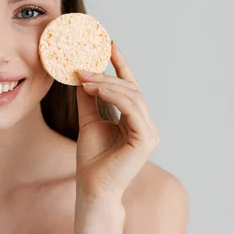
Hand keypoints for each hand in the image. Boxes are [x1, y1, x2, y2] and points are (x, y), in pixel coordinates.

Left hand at [75, 41, 158, 200]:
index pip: (130, 87)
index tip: (110, 45)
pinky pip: (132, 109)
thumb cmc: (92, 160)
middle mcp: (146, 125)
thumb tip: (83, 76)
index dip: (121, 65)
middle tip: (83, 68)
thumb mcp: (88, 121)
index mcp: (135, 120)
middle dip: (107, 75)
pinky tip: (95, 90)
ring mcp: (149, 132)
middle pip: (131, 89)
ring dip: (107, 84)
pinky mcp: (146, 139)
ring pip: (132, 96)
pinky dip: (114, 96)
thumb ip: (89, 100)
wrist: (93, 187)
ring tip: (85, 79)